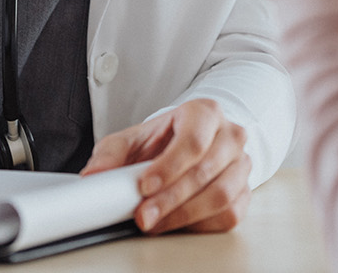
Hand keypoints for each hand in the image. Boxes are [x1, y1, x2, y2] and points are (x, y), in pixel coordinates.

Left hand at [80, 98, 250, 233]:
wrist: (186, 147)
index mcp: (204, 113)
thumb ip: (110, 154)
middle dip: (171, 198)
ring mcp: (241, 164)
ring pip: (222, 194)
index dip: (169, 166)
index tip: (145, 186)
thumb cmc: (162, 142)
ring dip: (185, 214)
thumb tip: (94, 175)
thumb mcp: (132, 139)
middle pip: (207, 170)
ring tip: (156, 223)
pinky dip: (201, 224)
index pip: (194, 140)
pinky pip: (229, 213)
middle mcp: (229, 135)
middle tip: (143, 215)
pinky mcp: (243, 191)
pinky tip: (178, 223)